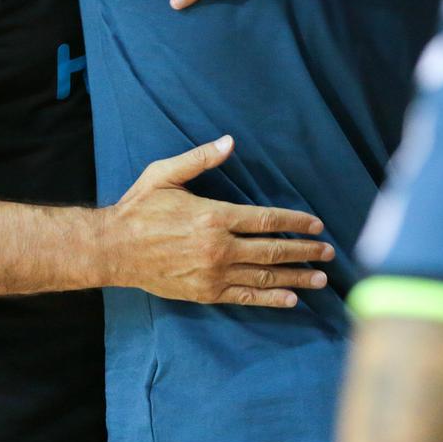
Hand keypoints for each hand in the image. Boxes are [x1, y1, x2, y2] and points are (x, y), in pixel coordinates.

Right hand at [105, 135, 333, 308]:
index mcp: (214, 216)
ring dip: (296, 278)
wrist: (114, 249)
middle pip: (273, 250)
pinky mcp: (206, 292)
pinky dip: (270, 298)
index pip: (267, 219)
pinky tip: (291, 300)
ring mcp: (214, 273)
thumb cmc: (140, 208)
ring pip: (264, 276)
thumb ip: (200, 159)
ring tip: (320, 278)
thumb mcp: (165, 174)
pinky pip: (245, 297)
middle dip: (305, 251)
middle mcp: (219, 247)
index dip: (295, 222)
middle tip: (328, 252)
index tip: (316, 225)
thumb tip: (229, 142)